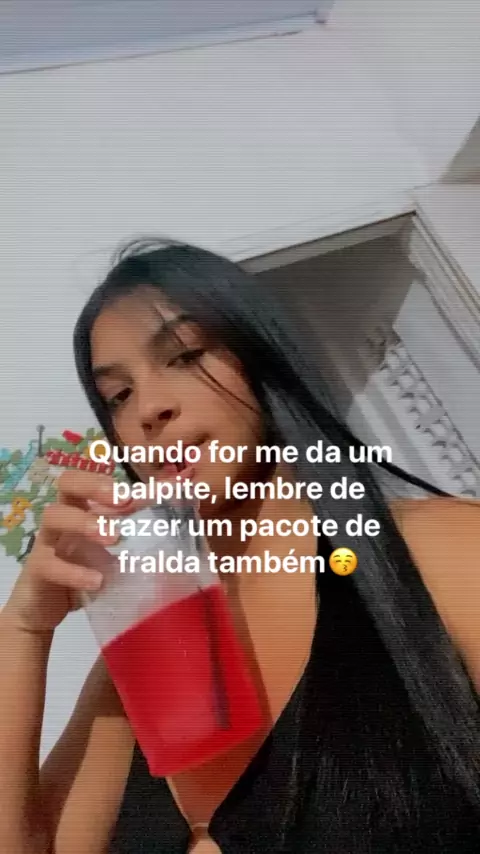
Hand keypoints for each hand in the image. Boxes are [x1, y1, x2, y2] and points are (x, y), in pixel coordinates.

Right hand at [3, 471, 134, 634]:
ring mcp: (47, 542)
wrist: (47, 609)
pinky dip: (74, 571)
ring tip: (113, 537)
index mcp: (82, 509)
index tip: (144, 490)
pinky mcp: (38, 571)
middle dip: (94, 485)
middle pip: (67, 483)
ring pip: (53, 516)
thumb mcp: (114, 552)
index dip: (116, 479)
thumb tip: (182, 515)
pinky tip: (97, 581)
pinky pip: (48, 564)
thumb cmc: (84, 572)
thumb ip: (138, 533)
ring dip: (85, 522)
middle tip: (124, 499)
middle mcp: (63, 518)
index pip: (94, 480)